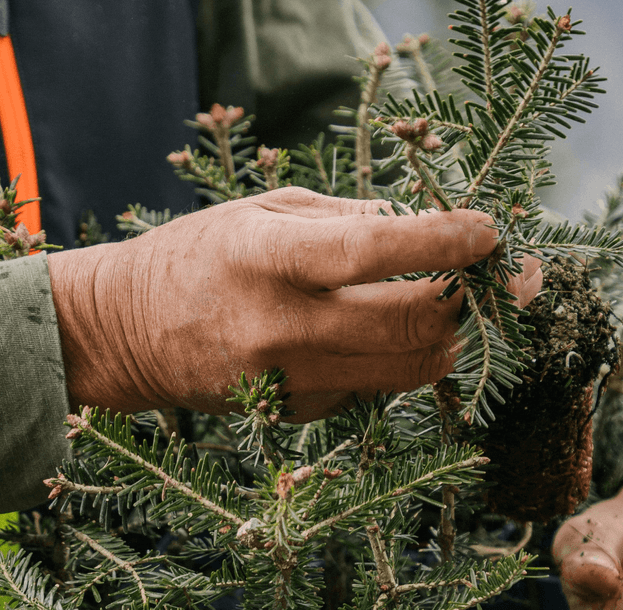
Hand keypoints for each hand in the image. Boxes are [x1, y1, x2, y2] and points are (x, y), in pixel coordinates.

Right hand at [48, 187, 541, 419]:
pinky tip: (385, 332)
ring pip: (408, 368)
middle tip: (494, 276)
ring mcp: (287, 378)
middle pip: (408, 323)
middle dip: (468, 299)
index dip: (444, 242)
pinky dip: (398, 359)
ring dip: (449, 334)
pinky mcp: (295, 411)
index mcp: (266, 257)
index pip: (372, 250)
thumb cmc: (200, 255)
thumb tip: (427, 225)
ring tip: (454, 302)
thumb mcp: (264, 211)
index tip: (489, 231)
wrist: (128, 331)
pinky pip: (375, 387)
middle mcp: (278, 325)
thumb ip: (347, 216)